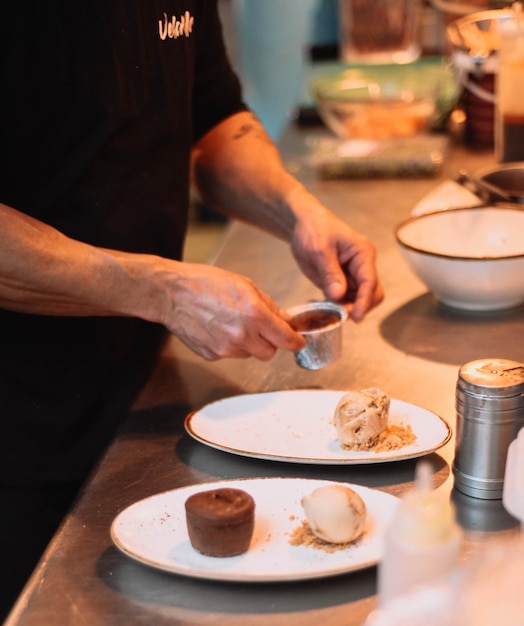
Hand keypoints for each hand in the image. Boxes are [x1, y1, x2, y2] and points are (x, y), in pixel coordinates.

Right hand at [159, 263, 305, 360]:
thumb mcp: (245, 285)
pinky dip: (230, 345)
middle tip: (261, 328)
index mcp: (255, 315)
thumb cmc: (205, 283)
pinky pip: (231, 355)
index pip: (286, 340)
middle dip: (270, 342)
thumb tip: (285, 321)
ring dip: (249, 343)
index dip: (295, 341)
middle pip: (270, 353)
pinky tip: (218, 327)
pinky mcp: (212, 355)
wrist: (171, 294)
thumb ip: (269, 306)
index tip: (297, 341)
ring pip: (250, 354)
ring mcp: (226, 348)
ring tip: (232, 322)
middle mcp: (242, 336)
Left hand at [290, 206, 382, 321]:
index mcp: (363, 253)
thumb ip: (330, 273)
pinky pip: (345, 300)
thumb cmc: (314, 229)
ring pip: (359, 300)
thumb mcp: (319, 250)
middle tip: (338, 315)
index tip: (356, 317)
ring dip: (347, 308)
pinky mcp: (343, 282)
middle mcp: (363, 265)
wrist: (304, 224)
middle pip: (372, 294)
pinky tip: (325, 307)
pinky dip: (338, 306)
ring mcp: (354, 275)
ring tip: (328, 311)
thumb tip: (339, 295)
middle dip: (358, 306)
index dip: (364, 301)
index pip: (369, 282)